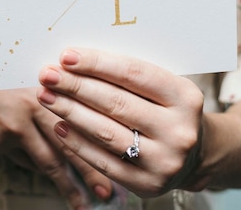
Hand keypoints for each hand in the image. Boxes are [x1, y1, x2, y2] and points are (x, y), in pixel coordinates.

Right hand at [0, 87, 115, 208]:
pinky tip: (54, 184)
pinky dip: (38, 170)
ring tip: (85, 203)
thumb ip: (48, 101)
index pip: (85, 114)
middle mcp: (41, 100)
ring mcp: (23, 119)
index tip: (122, 157)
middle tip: (110, 193)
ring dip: (71, 184)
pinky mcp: (5, 135)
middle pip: (75, 140)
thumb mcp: (24, 82)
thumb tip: (69, 130)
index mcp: (52, 84)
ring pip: (52, 158)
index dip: (105, 138)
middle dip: (94, 169)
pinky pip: (25, 158)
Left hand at [37, 48, 206, 197]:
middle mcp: (179, 130)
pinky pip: (103, 161)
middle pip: (116, 103)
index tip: (65, 56)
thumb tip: (74, 62)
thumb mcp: (162, 88)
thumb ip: (127, 76)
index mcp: (185, 96)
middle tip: (47, 75)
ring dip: (70, 112)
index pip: (133, 74)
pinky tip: (59, 126)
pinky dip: (77, 142)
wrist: (195, 156)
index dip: (96, 63)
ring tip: (45, 96)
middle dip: (75, 86)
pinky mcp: (148, 185)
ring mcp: (165, 161)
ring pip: (106, 132)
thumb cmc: (166, 110)